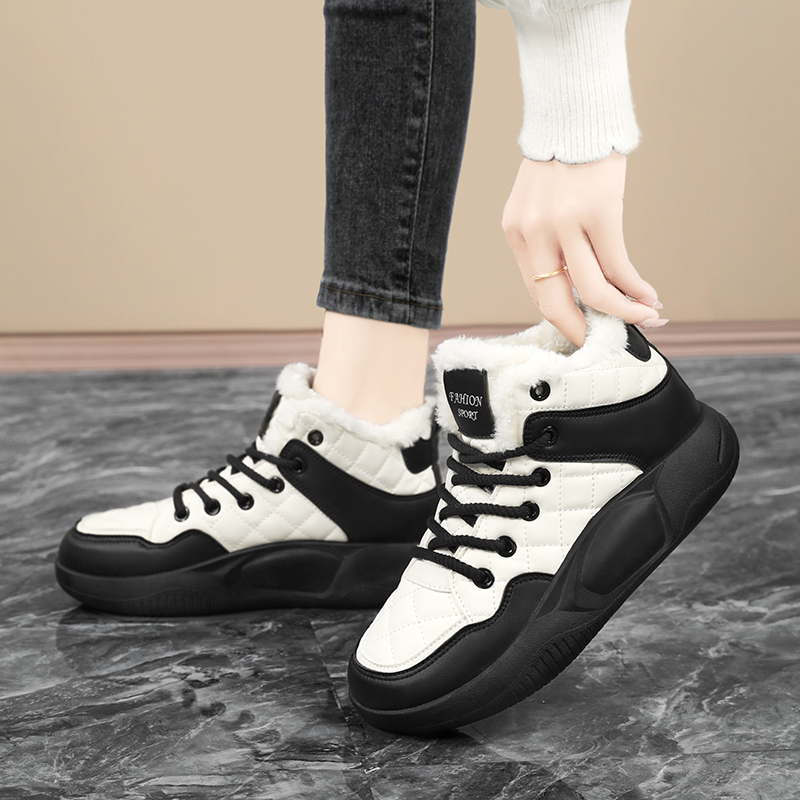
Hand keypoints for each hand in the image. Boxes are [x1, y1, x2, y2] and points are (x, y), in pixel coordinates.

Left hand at [501, 151, 663, 346]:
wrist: (575, 113)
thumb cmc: (560, 160)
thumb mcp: (538, 205)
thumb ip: (548, 244)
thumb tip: (578, 286)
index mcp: (516, 234)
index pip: (536, 292)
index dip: (564, 317)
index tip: (586, 329)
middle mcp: (533, 233)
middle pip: (556, 302)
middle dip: (584, 330)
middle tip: (606, 342)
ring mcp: (564, 224)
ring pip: (593, 290)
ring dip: (623, 311)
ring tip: (644, 318)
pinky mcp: (599, 213)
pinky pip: (618, 266)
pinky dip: (636, 288)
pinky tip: (649, 297)